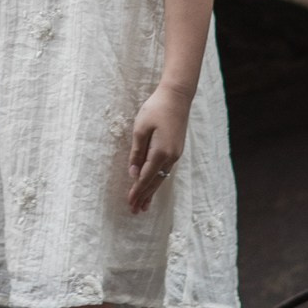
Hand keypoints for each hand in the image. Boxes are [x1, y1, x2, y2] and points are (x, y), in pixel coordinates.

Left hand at [127, 82, 191, 214]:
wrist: (177, 97)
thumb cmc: (155, 109)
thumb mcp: (141, 129)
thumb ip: (137, 152)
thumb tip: (133, 173)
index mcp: (160, 152)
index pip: (146, 177)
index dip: (137, 191)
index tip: (130, 203)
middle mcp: (170, 157)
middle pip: (155, 182)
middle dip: (144, 196)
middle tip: (135, 211)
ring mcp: (175, 154)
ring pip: (161, 177)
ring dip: (151, 191)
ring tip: (144, 205)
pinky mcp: (176, 150)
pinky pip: (165, 170)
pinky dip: (157, 180)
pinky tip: (153, 185)